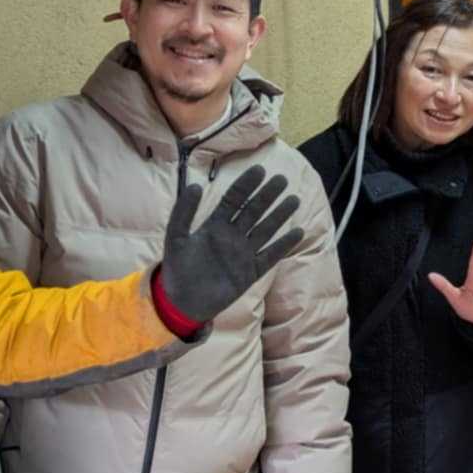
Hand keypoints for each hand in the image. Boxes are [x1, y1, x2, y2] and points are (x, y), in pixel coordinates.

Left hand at [159, 166, 303, 322]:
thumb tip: (195, 185)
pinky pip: (271, 256)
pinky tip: (297, 233)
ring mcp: (243, 254)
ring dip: (279, 215)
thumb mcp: (175, 237)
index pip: (234, 200)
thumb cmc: (177, 269)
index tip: (259, 169)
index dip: (246, 185)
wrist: (182, 303)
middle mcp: (232, 236)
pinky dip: (283, 245)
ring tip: (294, 200)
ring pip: (265, 230)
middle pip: (253, 211)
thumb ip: (183, 212)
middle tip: (281, 179)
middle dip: (267, 195)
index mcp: (215, 225)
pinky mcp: (251, 273)